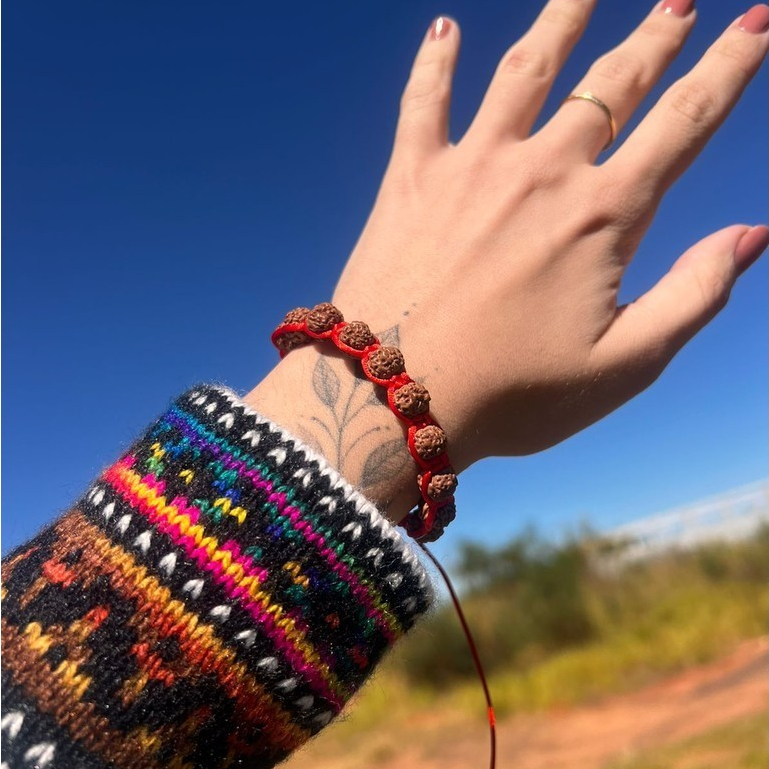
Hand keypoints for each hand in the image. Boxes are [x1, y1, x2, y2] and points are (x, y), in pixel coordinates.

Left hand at [332, 1, 768, 462]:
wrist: (394, 399)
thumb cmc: (511, 395)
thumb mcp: (622, 366)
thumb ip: (693, 296)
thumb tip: (751, 235)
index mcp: (602, 217)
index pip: (684, 121)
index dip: (729, 68)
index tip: (754, 23)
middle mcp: (541, 173)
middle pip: (612, 84)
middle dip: (655, 38)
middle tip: (679, 3)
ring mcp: (472, 168)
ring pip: (526, 71)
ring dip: (561, 21)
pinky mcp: (411, 180)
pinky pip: (424, 103)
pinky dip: (435, 63)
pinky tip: (444, 29)